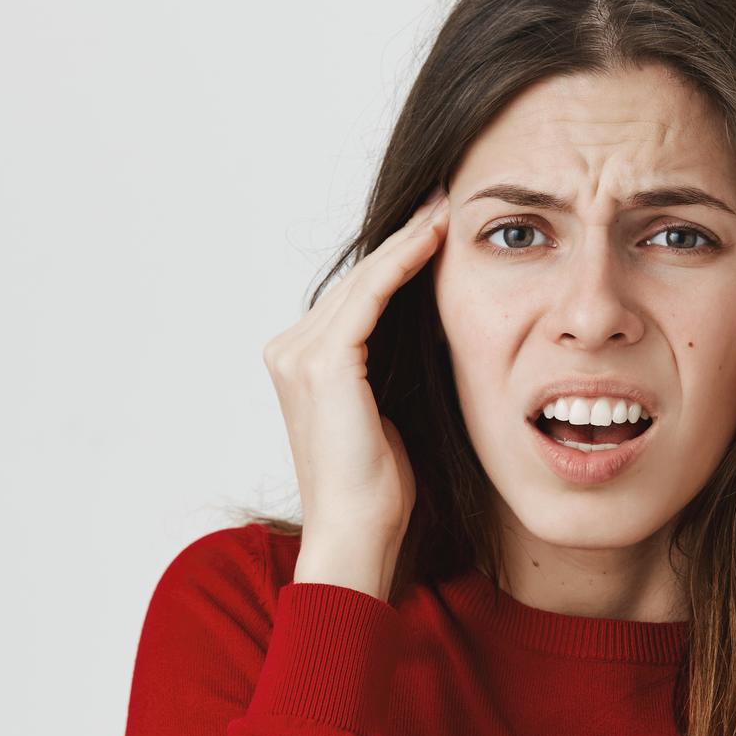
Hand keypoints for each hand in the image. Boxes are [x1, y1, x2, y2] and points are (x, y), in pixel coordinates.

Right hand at [261, 187, 449, 593]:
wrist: (357, 533)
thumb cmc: (378, 488)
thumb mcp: (386, 411)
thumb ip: (389, 367)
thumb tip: (423, 331)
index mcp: (299, 362)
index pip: (356, 297)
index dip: (397, 259)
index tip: (437, 228)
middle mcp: (289, 350)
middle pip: (358, 282)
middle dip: (404, 240)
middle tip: (445, 201)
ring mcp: (299, 355)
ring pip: (365, 282)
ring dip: (409, 241)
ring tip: (446, 210)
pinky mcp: (324, 363)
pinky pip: (371, 297)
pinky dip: (404, 264)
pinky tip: (434, 239)